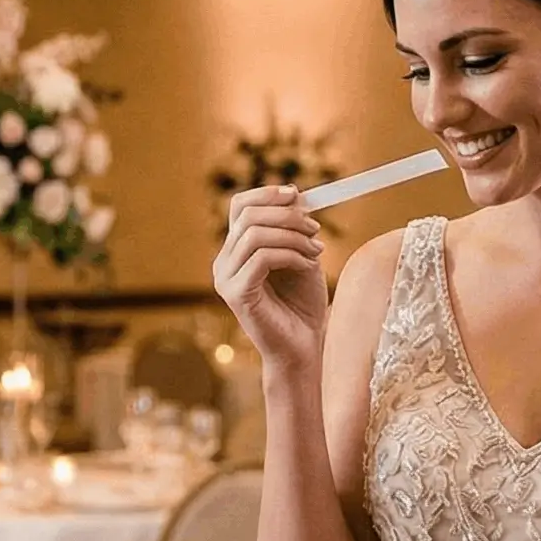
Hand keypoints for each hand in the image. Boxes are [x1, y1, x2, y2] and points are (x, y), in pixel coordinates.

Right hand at [213, 186, 327, 371]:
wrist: (303, 347)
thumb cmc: (302, 305)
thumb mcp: (301, 256)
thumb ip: (292, 228)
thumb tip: (294, 195)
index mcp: (235, 251)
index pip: (239, 206)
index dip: (267, 194)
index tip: (297, 195)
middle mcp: (224, 262)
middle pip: (247, 215)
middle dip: (288, 216)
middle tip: (316, 229)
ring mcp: (225, 279)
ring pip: (255, 234)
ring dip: (293, 237)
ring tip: (317, 252)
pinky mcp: (236, 294)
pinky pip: (261, 258)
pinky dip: (290, 255)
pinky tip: (308, 266)